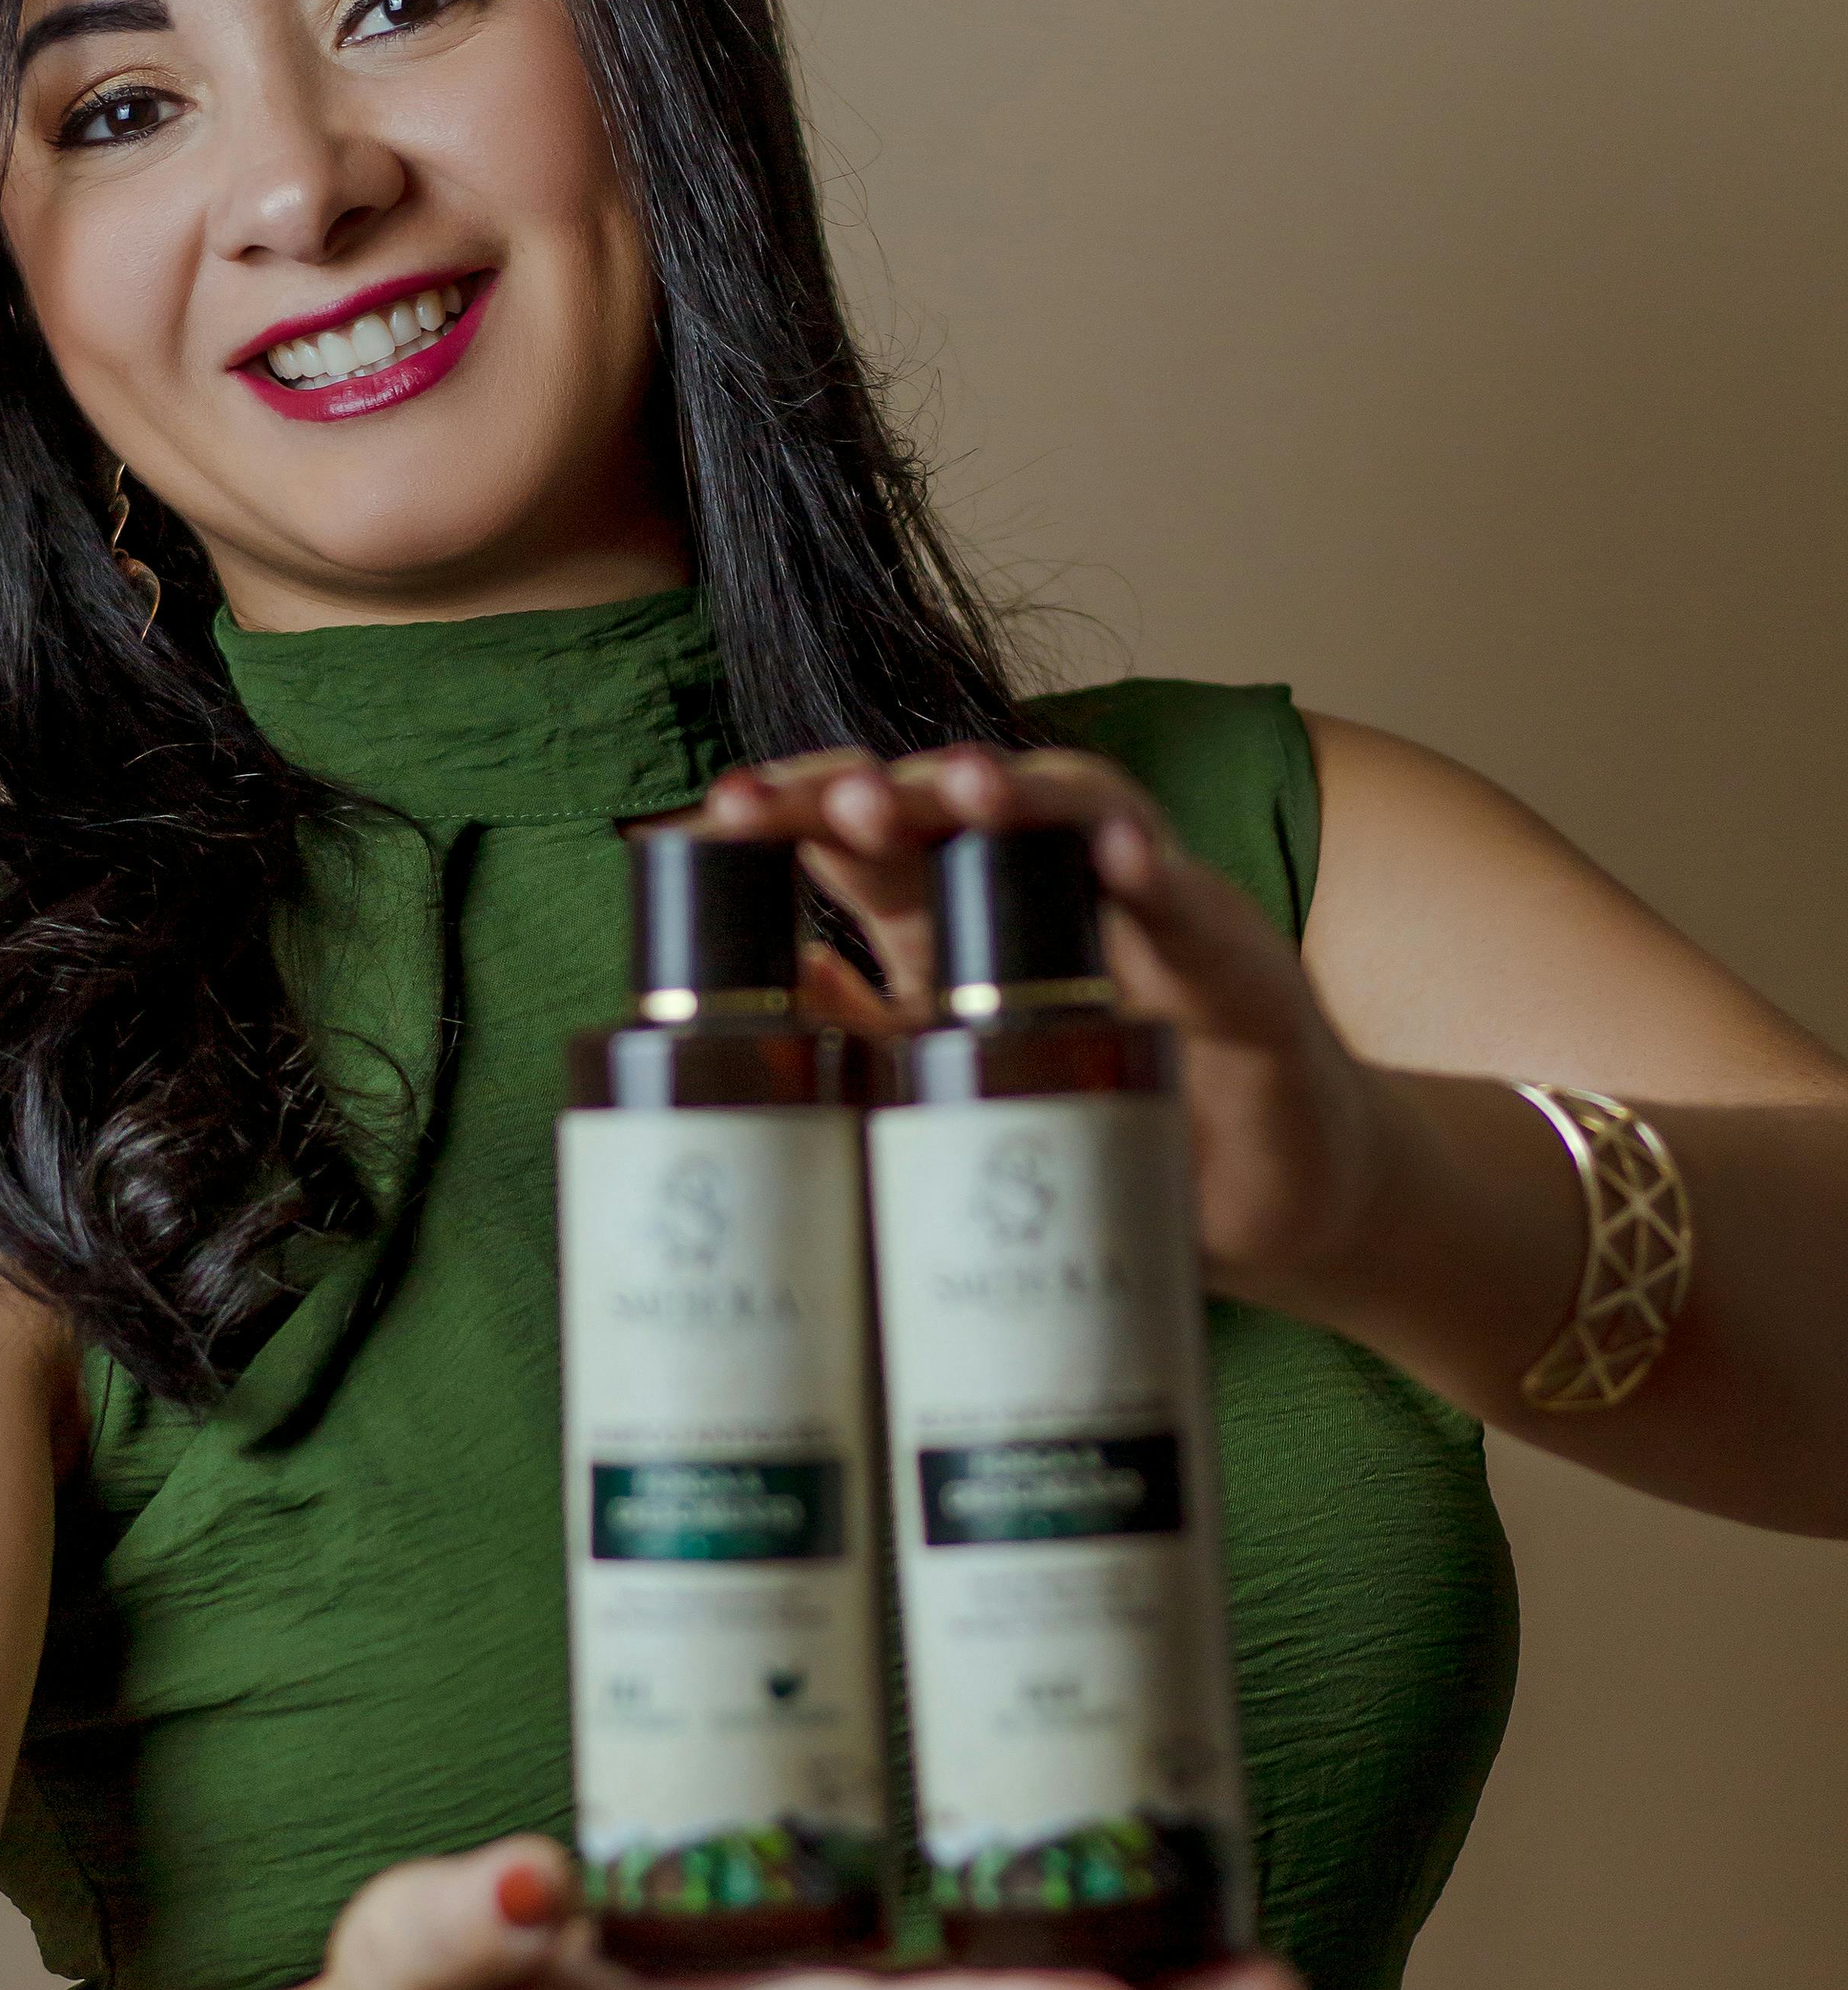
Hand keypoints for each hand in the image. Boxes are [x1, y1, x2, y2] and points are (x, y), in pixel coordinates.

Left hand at [690, 743, 1386, 1303]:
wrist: (1276, 1203)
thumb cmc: (1121, 1124)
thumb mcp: (971, 1085)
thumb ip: (880, 1035)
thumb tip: (775, 987)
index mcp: (972, 919)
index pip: (874, 836)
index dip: (797, 811)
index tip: (713, 818)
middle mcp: (1055, 888)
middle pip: (957, 804)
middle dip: (885, 789)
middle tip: (818, 799)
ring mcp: (1150, 912)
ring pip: (1078, 814)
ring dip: (1017, 794)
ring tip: (958, 786)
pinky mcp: (1239, 962)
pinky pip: (1195, 905)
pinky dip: (1157, 876)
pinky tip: (1119, 861)